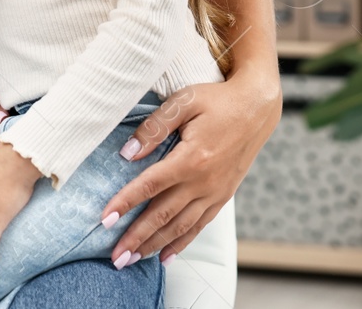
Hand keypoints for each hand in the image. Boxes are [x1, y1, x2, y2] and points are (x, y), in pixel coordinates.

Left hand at [101, 74, 280, 265]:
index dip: (125, 203)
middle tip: (115, 257)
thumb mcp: (183, 102)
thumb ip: (154, 128)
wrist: (257, 108)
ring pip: (180, 226)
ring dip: (155, 245)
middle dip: (136, 238)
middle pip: (163, 215)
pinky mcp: (223, 196)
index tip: (105, 220)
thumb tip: (128, 153)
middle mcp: (204, 182)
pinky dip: (181, 243)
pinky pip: (200, 226)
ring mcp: (215, 192)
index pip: (149, 186)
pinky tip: (166, 256)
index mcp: (191, 158)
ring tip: (132, 260)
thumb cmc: (216, 101)